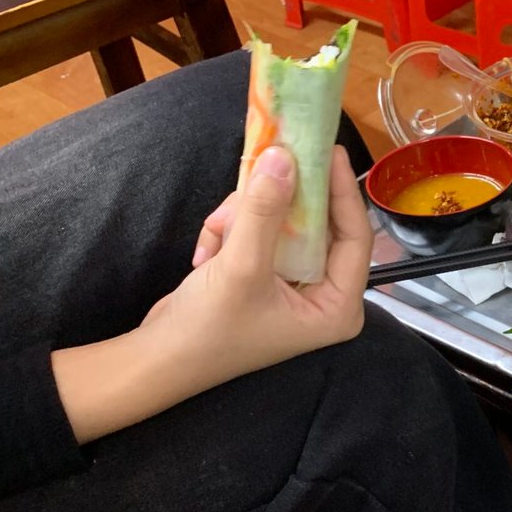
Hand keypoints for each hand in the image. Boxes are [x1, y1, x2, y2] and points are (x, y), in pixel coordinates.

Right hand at [144, 146, 371, 389]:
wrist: (155, 361)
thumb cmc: (207, 331)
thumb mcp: (240, 266)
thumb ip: (264, 211)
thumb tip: (284, 159)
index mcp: (337, 306)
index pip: (356, 236)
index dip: (342, 191)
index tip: (330, 150)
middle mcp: (323, 295)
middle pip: (318, 223)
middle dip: (282, 200)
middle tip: (271, 159)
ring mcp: (293, 284)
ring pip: (282, 221)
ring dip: (244, 218)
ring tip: (217, 234)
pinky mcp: (265, 275)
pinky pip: (258, 232)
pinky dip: (230, 232)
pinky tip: (206, 254)